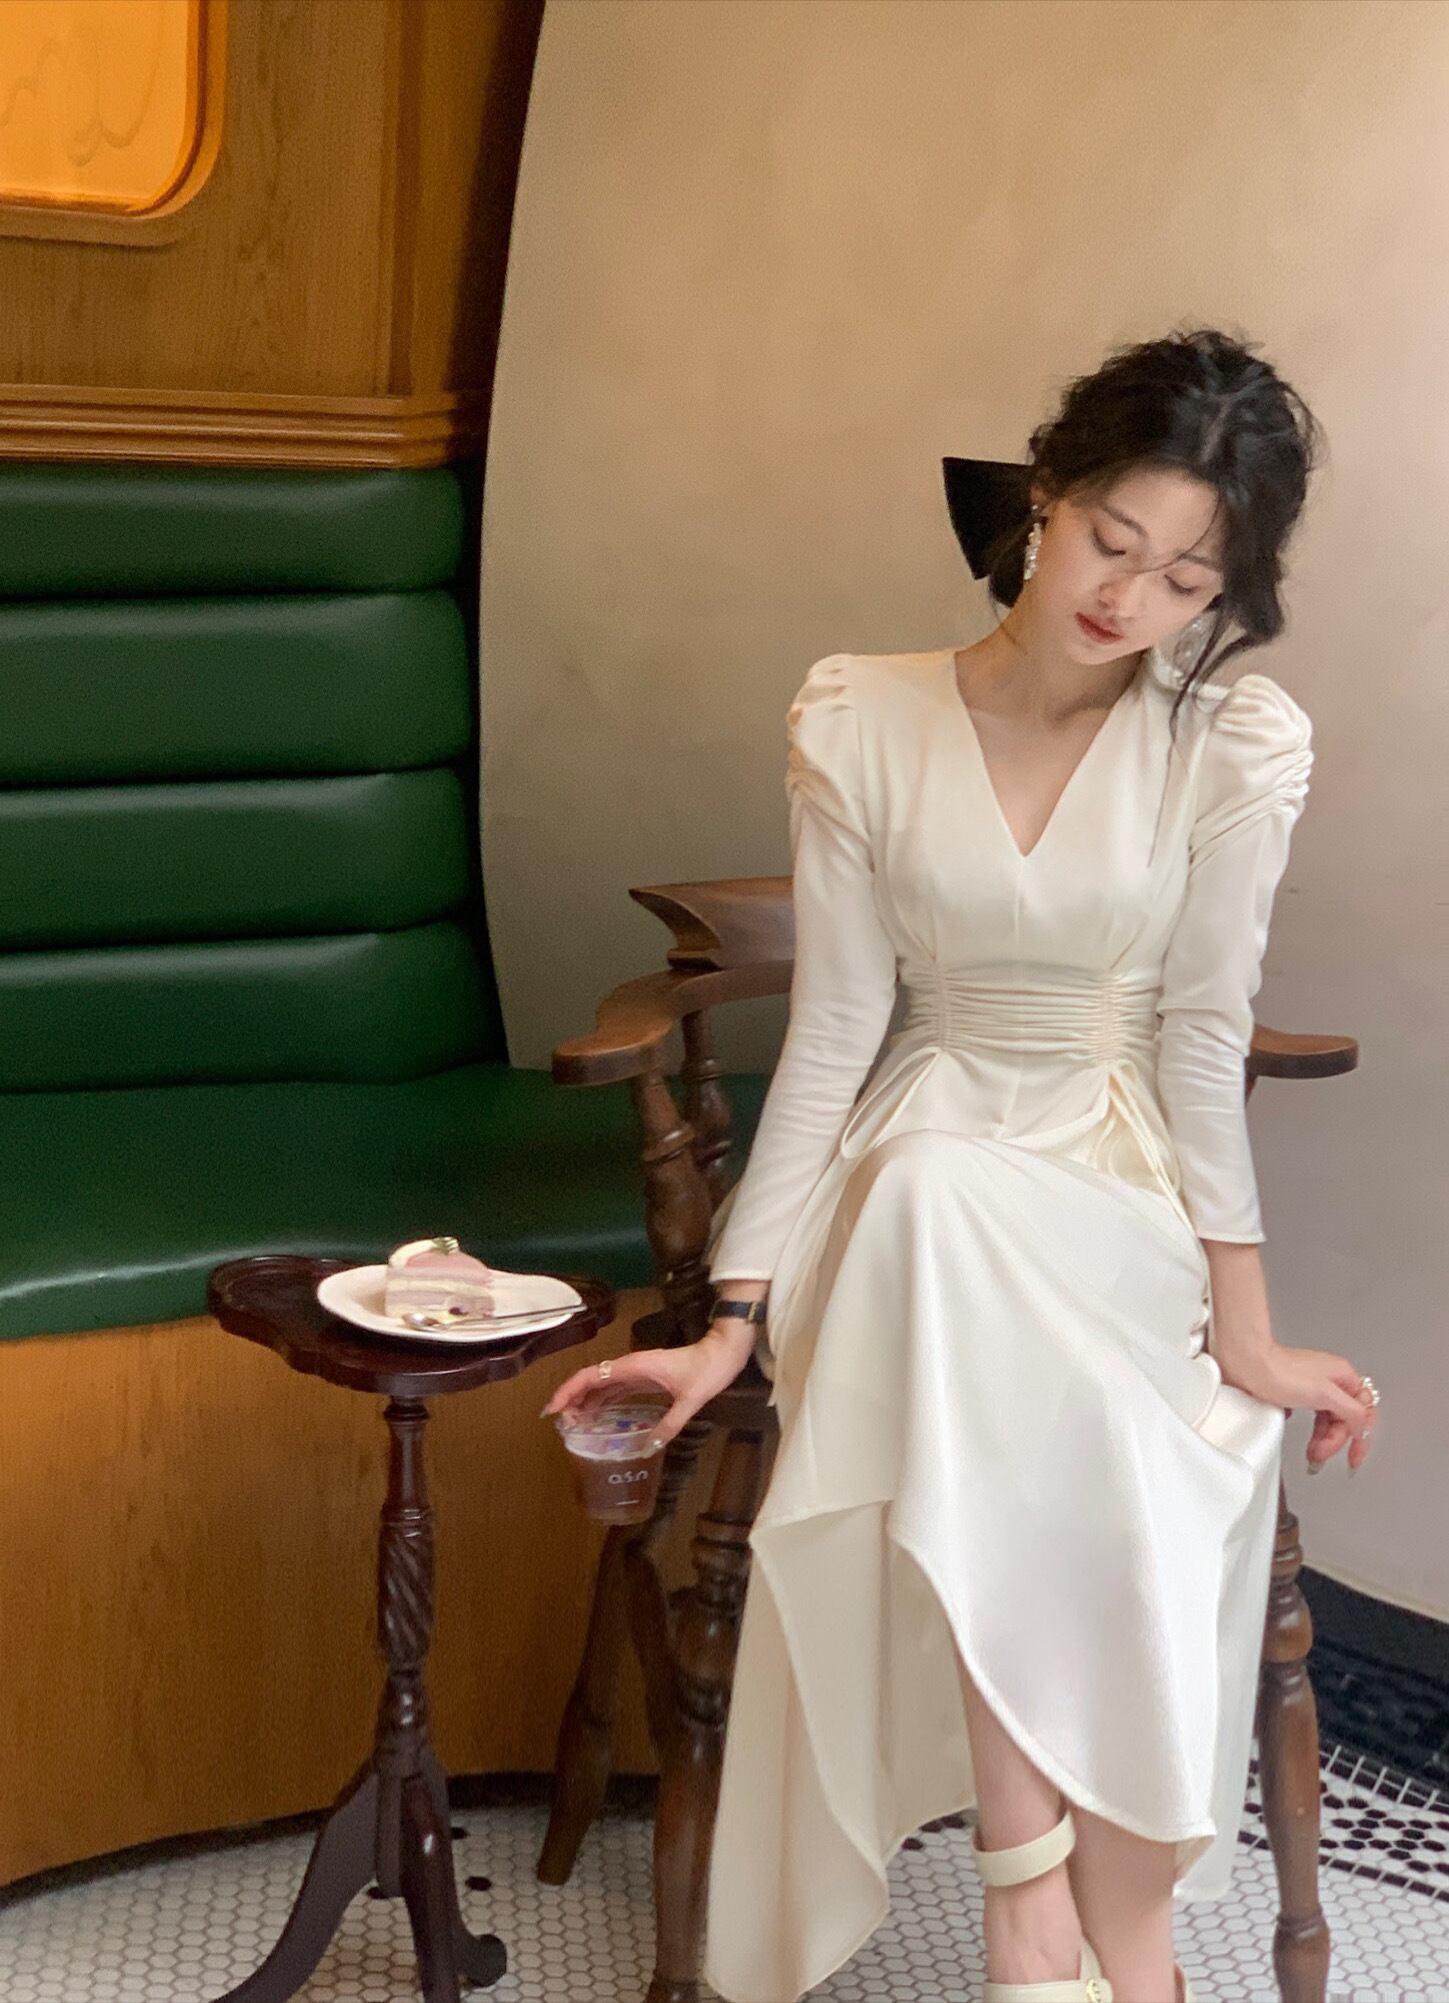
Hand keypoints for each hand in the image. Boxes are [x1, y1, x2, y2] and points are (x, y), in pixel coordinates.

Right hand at [541, 1319, 759, 1447]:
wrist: (723, 1351)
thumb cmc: (708, 1369)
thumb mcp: (691, 1399)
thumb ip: (670, 1424)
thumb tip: (648, 1448)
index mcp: (634, 1367)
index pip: (592, 1376)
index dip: (569, 1390)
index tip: (554, 1409)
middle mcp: (630, 1367)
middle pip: (591, 1380)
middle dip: (572, 1399)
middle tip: (560, 1424)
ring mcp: (636, 1371)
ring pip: (601, 1384)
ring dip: (585, 1402)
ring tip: (573, 1425)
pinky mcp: (644, 1377)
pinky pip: (615, 1389)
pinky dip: (601, 1401)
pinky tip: (596, 1417)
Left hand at [1216, 1341, 1377, 1473]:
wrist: (1246, 1363)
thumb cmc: (1279, 1371)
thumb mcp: (1324, 1394)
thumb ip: (1351, 1412)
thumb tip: (1363, 1428)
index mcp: (1343, 1376)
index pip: (1363, 1413)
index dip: (1360, 1438)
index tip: (1353, 1459)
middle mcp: (1330, 1380)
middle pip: (1344, 1419)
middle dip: (1334, 1441)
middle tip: (1320, 1457)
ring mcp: (1312, 1386)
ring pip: (1327, 1420)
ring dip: (1322, 1439)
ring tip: (1312, 1454)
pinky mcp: (1294, 1393)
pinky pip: (1310, 1416)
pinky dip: (1308, 1430)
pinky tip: (1298, 1431)